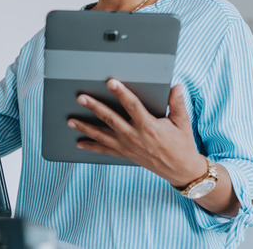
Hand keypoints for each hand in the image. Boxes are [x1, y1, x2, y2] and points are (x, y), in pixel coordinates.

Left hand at [66, 79, 206, 186]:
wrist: (180, 169)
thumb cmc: (181, 143)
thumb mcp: (182, 122)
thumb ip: (177, 103)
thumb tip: (176, 86)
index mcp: (149, 126)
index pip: (132, 106)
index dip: (121, 93)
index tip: (111, 82)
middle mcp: (135, 136)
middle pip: (110, 119)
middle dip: (94, 107)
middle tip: (80, 98)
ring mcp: (127, 146)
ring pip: (102, 135)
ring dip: (85, 127)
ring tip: (70, 121)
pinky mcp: (125, 154)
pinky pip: (105, 150)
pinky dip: (91, 147)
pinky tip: (79, 143)